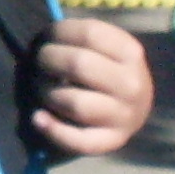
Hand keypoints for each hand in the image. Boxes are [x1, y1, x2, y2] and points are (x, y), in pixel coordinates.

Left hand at [31, 17, 153, 157]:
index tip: (47, 36)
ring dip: (48, 93)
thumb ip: (84, 37)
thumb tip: (47, 36)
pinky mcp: (113, 141)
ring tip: (41, 87)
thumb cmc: (111, 71)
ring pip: (75, 103)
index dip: (60, 32)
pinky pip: (78, 140)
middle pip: (78, 65)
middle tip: (39, 61)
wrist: (136, 108)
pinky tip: (38, 118)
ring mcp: (124, 116)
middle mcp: (132, 85)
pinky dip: (53, 130)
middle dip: (48, 59)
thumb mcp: (108, 47)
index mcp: (131, 53)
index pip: (89, 34)